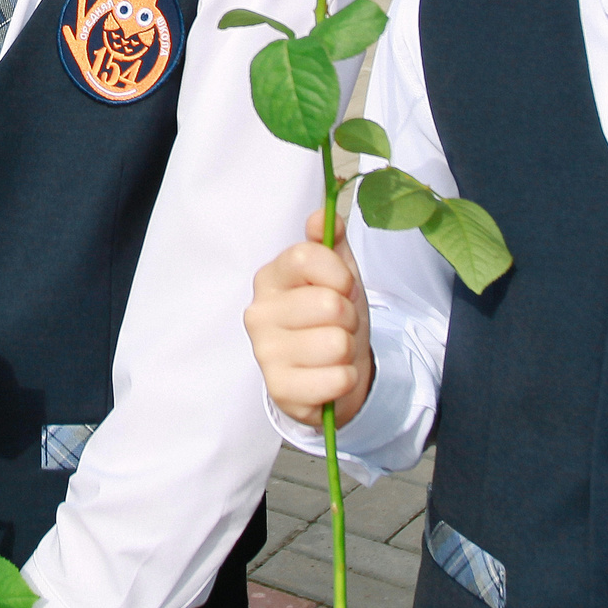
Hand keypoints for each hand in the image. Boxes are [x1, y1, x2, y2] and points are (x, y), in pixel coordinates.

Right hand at [245, 210, 374, 426]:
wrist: (333, 371)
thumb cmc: (333, 318)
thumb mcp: (339, 274)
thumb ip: (331, 241)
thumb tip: (322, 216)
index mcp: (271, 277)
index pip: (305, 257)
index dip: (339, 273)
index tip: (344, 286)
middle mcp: (258, 312)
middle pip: (329, 305)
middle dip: (349, 318)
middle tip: (338, 325)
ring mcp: (265, 353)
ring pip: (337, 344)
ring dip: (348, 351)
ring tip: (334, 352)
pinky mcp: (279, 390)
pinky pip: (337, 379)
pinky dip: (345, 379)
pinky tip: (329, 376)